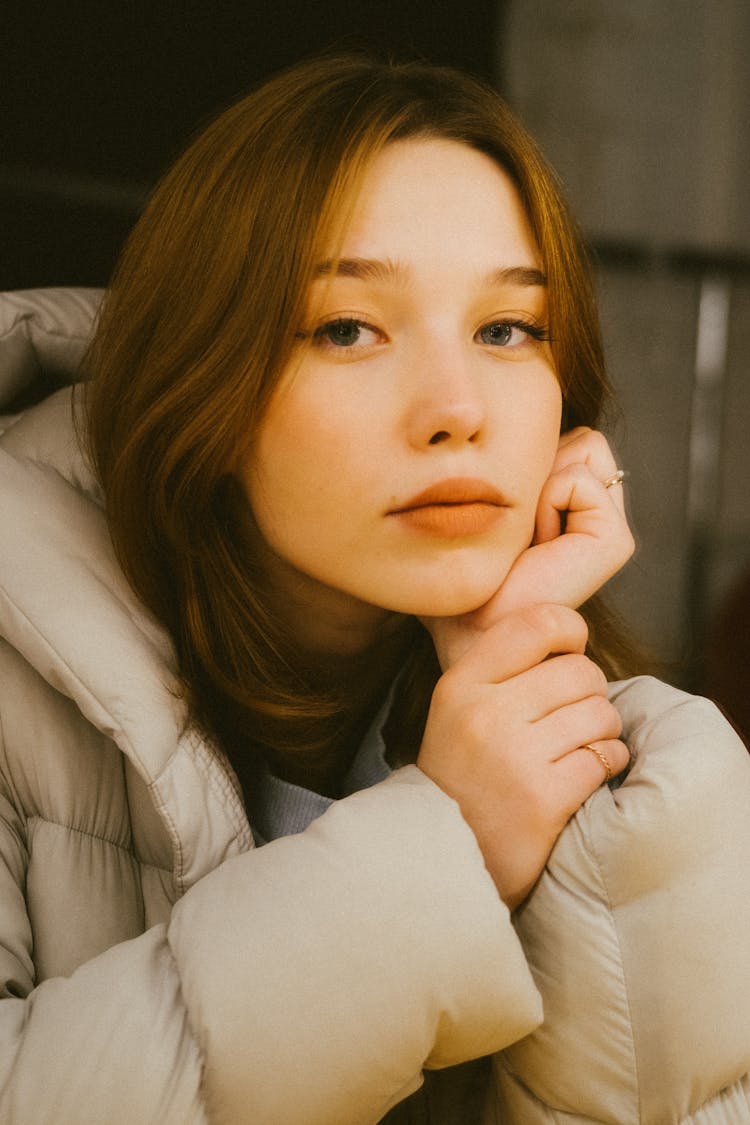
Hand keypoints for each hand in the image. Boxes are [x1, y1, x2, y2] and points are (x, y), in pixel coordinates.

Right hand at [417, 604, 628, 909]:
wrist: (444, 855)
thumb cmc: (462, 775)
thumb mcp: (457, 709)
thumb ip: (502, 669)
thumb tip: (569, 634)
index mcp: (461, 684)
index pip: (537, 623)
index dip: (570, 632)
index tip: (571, 652)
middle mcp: (484, 713)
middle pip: (580, 672)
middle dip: (590, 694)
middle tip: (572, 718)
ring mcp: (514, 756)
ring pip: (600, 714)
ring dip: (602, 732)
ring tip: (576, 749)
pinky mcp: (543, 798)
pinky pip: (604, 758)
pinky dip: (607, 764)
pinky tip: (584, 775)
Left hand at [425, 428, 634, 668]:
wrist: (470, 628)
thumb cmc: (465, 576)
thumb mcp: (483, 506)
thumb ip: (507, 465)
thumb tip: (511, 421)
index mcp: (572, 507)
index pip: (565, 435)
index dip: (525, 459)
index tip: (504, 515)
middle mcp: (598, 516)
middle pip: (577, 435)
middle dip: (536, 466)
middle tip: (516, 527)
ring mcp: (611, 529)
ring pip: (583, 445)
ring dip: (538, 484)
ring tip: (525, 537)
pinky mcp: (615, 541)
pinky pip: (577, 478)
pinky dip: (546, 501)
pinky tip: (537, 546)